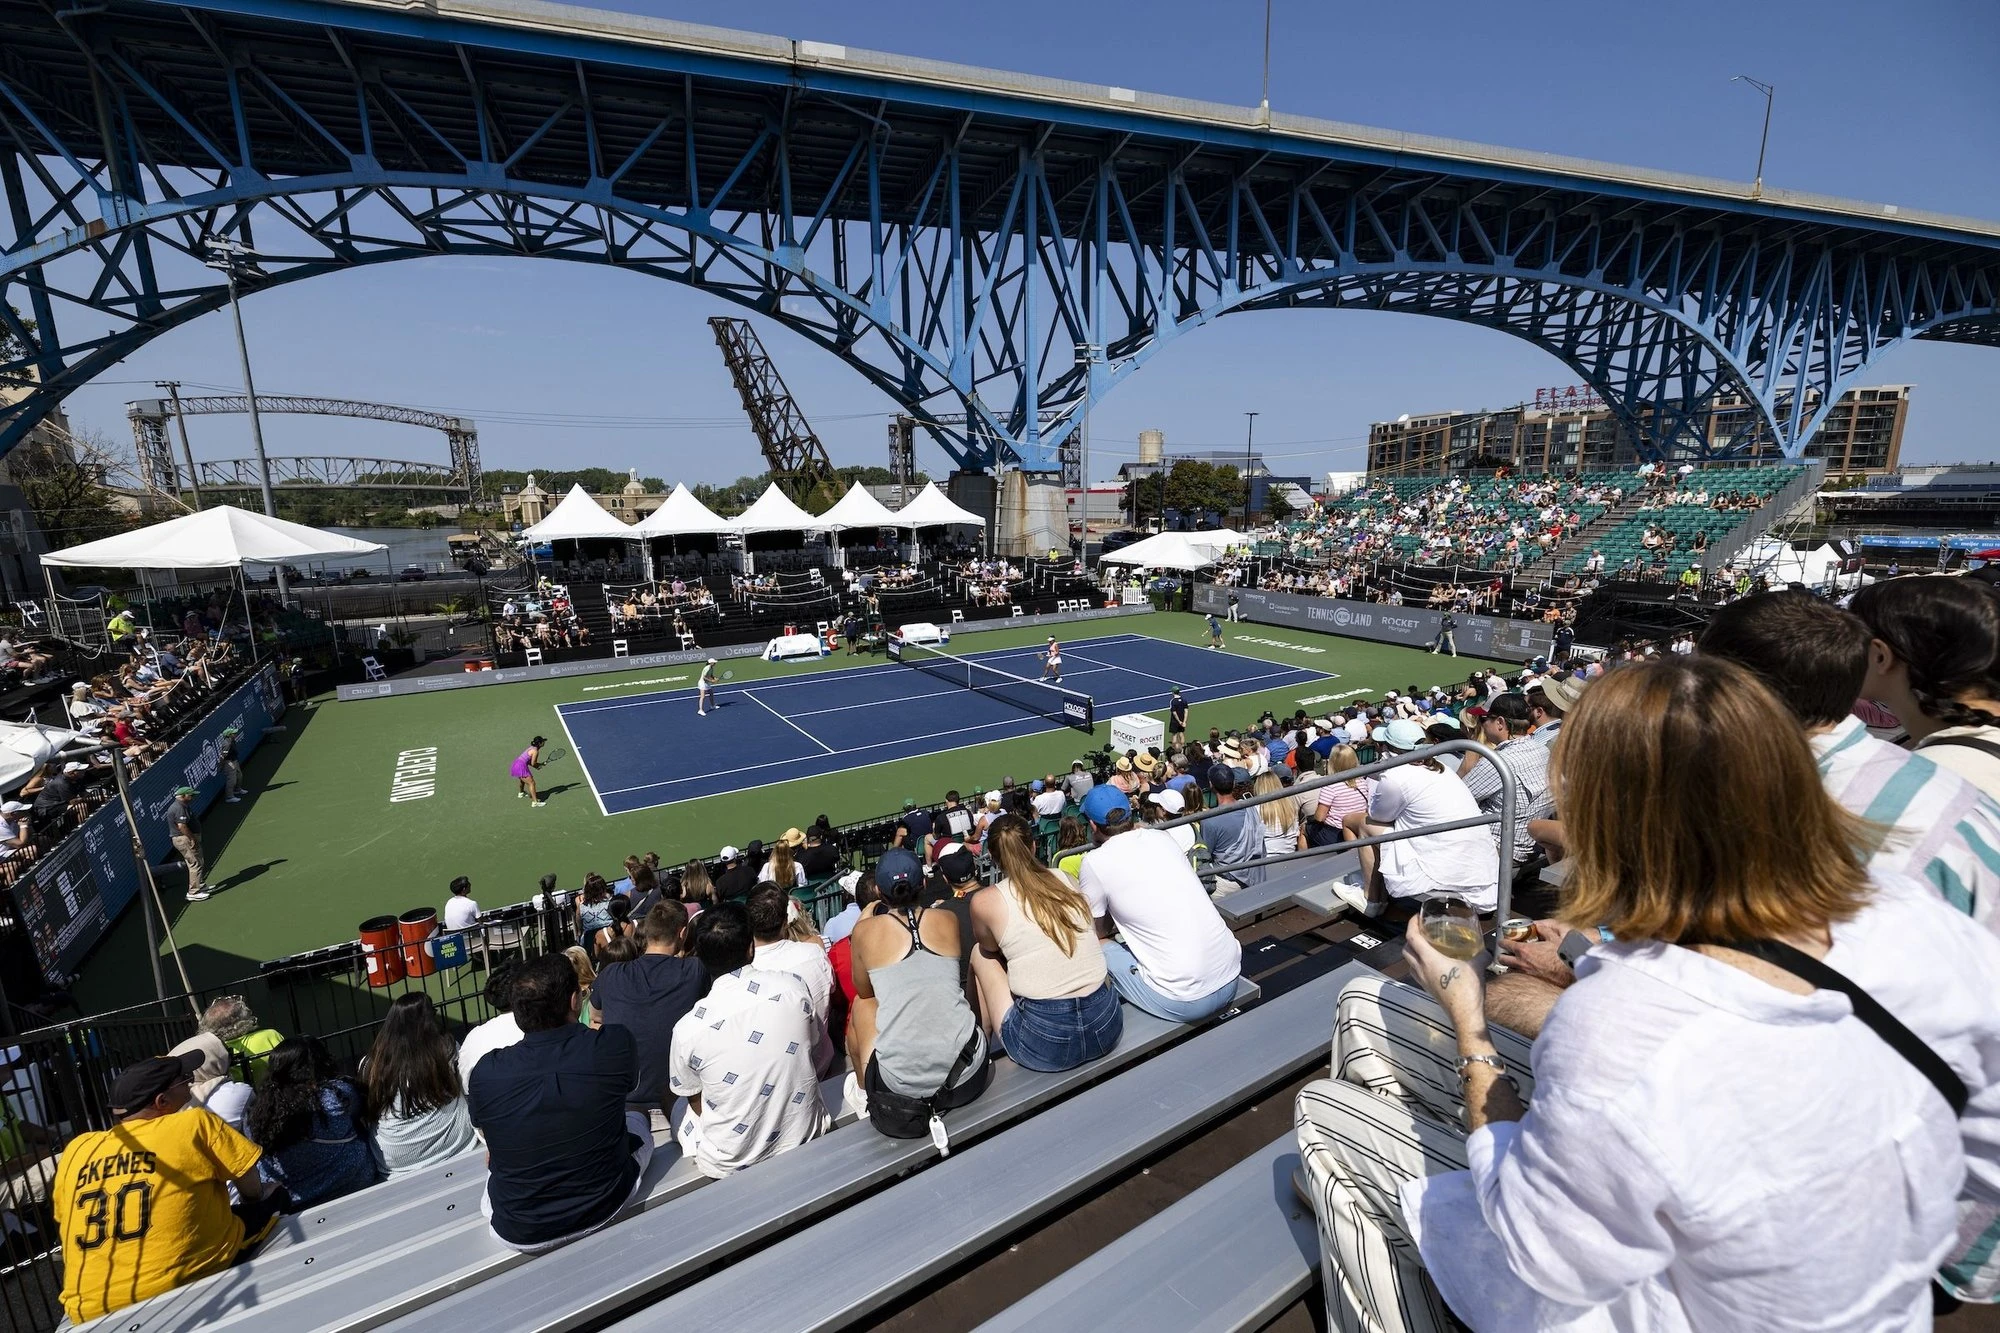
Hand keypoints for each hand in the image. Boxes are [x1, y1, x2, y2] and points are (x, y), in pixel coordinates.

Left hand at [1401, 914, 1485, 1030]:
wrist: (1465, 1015)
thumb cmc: (1467, 989)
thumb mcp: (1477, 967)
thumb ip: (1482, 955)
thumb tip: (1487, 950)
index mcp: (1429, 959)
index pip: (1412, 937)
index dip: (1412, 924)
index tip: (1417, 917)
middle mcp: (1421, 969)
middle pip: (1406, 949)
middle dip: (1410, 938)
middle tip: (1422, 931)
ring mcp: (1422, 981)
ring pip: (1409, 962)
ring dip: (1412, 952)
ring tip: (1426, 946)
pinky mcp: (1427, 989)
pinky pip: (1416, 972)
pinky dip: (1419, 964)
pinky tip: (1433, 963)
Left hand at [1497, 919, 1576, 988]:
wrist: (1567, 972)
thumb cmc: (1560, 956)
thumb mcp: (1553, 938)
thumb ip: (1544, 930)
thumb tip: (1539, 926)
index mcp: (1524, 950)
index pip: (1505, 944)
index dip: (1502, 941)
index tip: (1503, 940)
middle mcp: (1521, 962)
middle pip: (1502, 959)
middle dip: (1502, 954)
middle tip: (1505, 951)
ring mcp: (1525, 971)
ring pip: (1509, 968)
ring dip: (1509, 963)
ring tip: (1513, 959)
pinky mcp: (1530, 978)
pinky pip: (1518, 974)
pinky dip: (1517, 970)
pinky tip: (1523, 967)